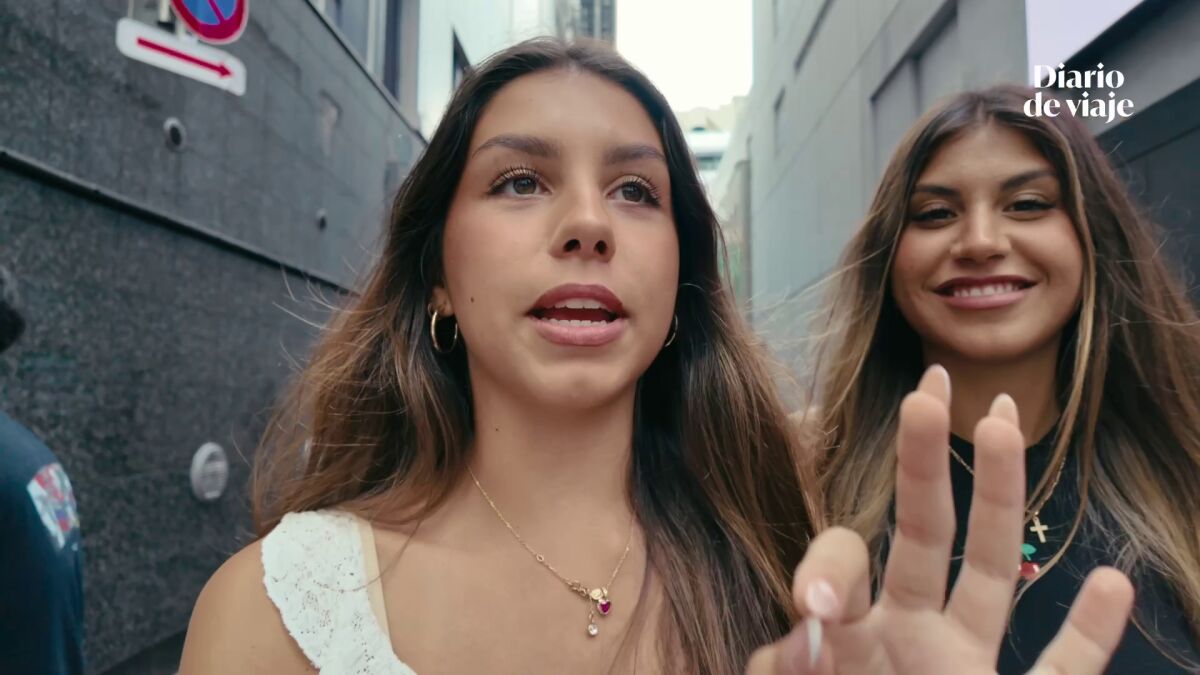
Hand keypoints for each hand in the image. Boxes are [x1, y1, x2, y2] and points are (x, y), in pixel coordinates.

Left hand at [747, 366, 1133, 673]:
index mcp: (848, 629)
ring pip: (994, 575)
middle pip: (922, 532)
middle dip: (925, 463)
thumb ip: (780, 670)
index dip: (829, 570)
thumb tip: (802, 634)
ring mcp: (963, 669)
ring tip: (1005, 423)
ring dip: (1003, 502)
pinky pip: (1059, 674)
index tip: (818, 613)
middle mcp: (909, 633)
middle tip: (928, 389)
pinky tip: (1113, 583)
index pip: (841, 564)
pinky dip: (1090, 637)